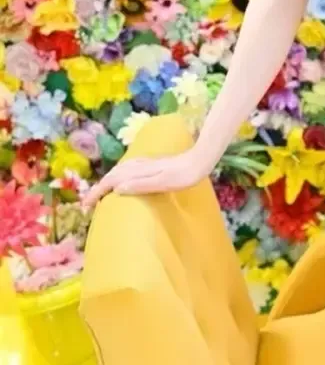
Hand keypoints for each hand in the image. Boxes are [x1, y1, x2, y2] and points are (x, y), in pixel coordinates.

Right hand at [82, 147, 208, 210]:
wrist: (199, 159)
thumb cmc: (183, 175)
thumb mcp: (163, 182)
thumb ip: (141, 184)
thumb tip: (116, 189)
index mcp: (139, 171)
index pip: (111, 180)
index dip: (97, 192)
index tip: (85, 206)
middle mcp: (139, 165)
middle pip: (112, 174)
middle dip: (99, 187)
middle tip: (89, 203)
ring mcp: (146, 163)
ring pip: (120, 170)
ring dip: (107, 180)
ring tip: (101, 193)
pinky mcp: (153, 164)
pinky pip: (128, 169)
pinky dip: (118, 175)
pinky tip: (124, 179)